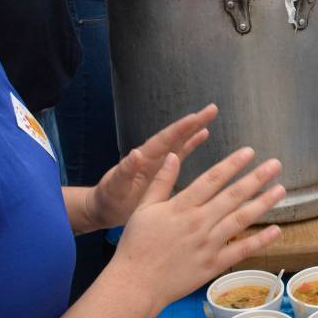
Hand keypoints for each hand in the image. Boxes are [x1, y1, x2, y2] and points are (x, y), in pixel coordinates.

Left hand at [84, 104, 216, 230]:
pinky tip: (204, 134)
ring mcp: (159, 161)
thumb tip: (136, 153)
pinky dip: (192, 142)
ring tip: (210, 116)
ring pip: (181, 141)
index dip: (180, 129)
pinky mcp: (164, 169)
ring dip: (195, 128)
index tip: (196, 117)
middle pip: (176, 135)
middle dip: (193, 122)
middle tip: (212, 109)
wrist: (105, 208)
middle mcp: (153, 155)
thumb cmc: (109, 198)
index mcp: (144, 158)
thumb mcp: (115, 186)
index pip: (165, 140)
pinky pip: (181, 152)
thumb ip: (125, 170)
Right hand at [109, 143, 285, 305]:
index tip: (249, 152)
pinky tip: (276, 230)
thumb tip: (174, 155)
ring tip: (280, 190)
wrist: (135, 284)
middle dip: (256, 178)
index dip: (232, 164)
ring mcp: (208, 244)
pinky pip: (240, 250)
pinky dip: (260, 240)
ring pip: (240, 219)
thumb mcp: (144, 208)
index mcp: (181, 206)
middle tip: (275, 164)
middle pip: (232, 196)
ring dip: (262, 203)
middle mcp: (199, 223)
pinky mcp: (213, 264)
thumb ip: (161, 181)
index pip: (212, 179)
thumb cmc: (136, 245)